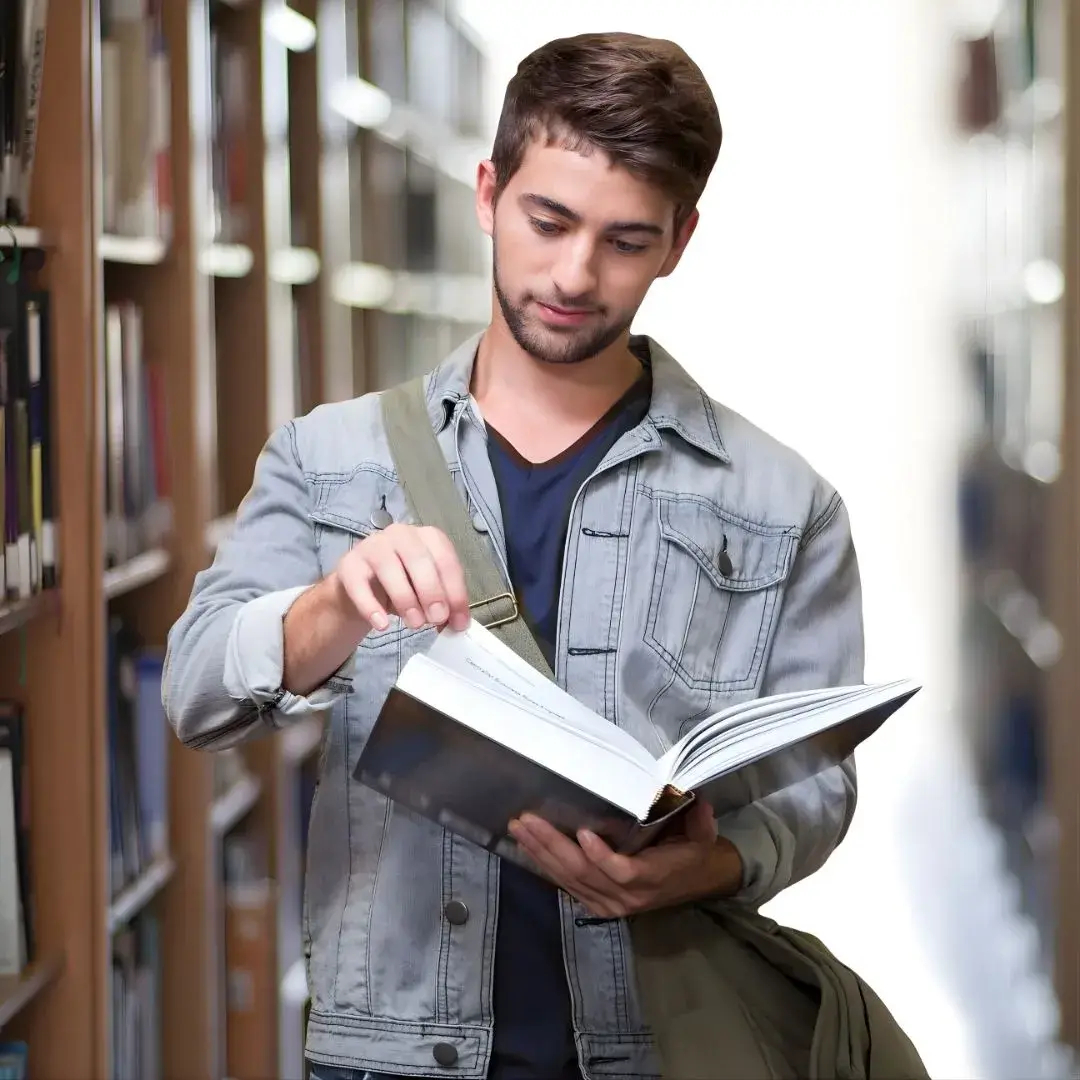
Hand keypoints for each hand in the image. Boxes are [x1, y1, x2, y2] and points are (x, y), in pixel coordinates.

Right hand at [334, 523, 470, 633]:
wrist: (362, 590)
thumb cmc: (403, 586)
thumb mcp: (427, 594)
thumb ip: (444, 604)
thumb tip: (458, 624)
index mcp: (428, 537)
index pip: (446, 560)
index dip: (455, 591)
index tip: (459, 621)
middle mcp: (401, 534)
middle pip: (419, 559)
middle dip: (432, 592)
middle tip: (437, 618)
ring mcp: (372, 545)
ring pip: (389, 568)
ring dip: (406, 599)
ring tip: (415, 624)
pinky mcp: (349, 564)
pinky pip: (359, 584)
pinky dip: (371, 606)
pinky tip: (382, 625)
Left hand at [508, 798, 743, 917]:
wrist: (694, 882)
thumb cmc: (693, 853)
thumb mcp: (702, 835)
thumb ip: (699, 820)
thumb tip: (695, 798)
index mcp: (652, 877)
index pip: (623, 872)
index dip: (601, 856)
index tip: (583, 832)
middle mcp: (626, 896)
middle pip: (583, 873)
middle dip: (552, 845)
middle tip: (528, 820)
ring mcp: (609, 903)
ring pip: (569, 879)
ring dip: (541, 853)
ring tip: (519, 828)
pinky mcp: (596, 903)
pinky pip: (566, 885)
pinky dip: (545, 865)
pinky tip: (527, 846)